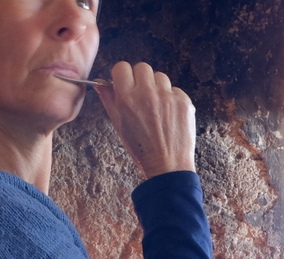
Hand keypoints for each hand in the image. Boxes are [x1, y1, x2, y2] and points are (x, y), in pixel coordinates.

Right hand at [96, 61, 195, 178]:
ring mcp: (167, 96)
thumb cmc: (141, 148)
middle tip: (141, 95)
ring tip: (156, 108)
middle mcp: (147, 93)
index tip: (125, 82)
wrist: (168, 165)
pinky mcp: (183, 100)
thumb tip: (100, 83)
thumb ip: (109, 100)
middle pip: (142, 67)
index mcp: (127, 98)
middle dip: (140, 79)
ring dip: (157, 88)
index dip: (122, 75)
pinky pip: (175, 90)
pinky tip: (169, 115)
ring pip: (160, 77)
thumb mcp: (119, 125)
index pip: (121, 67)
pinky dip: (172, 99)